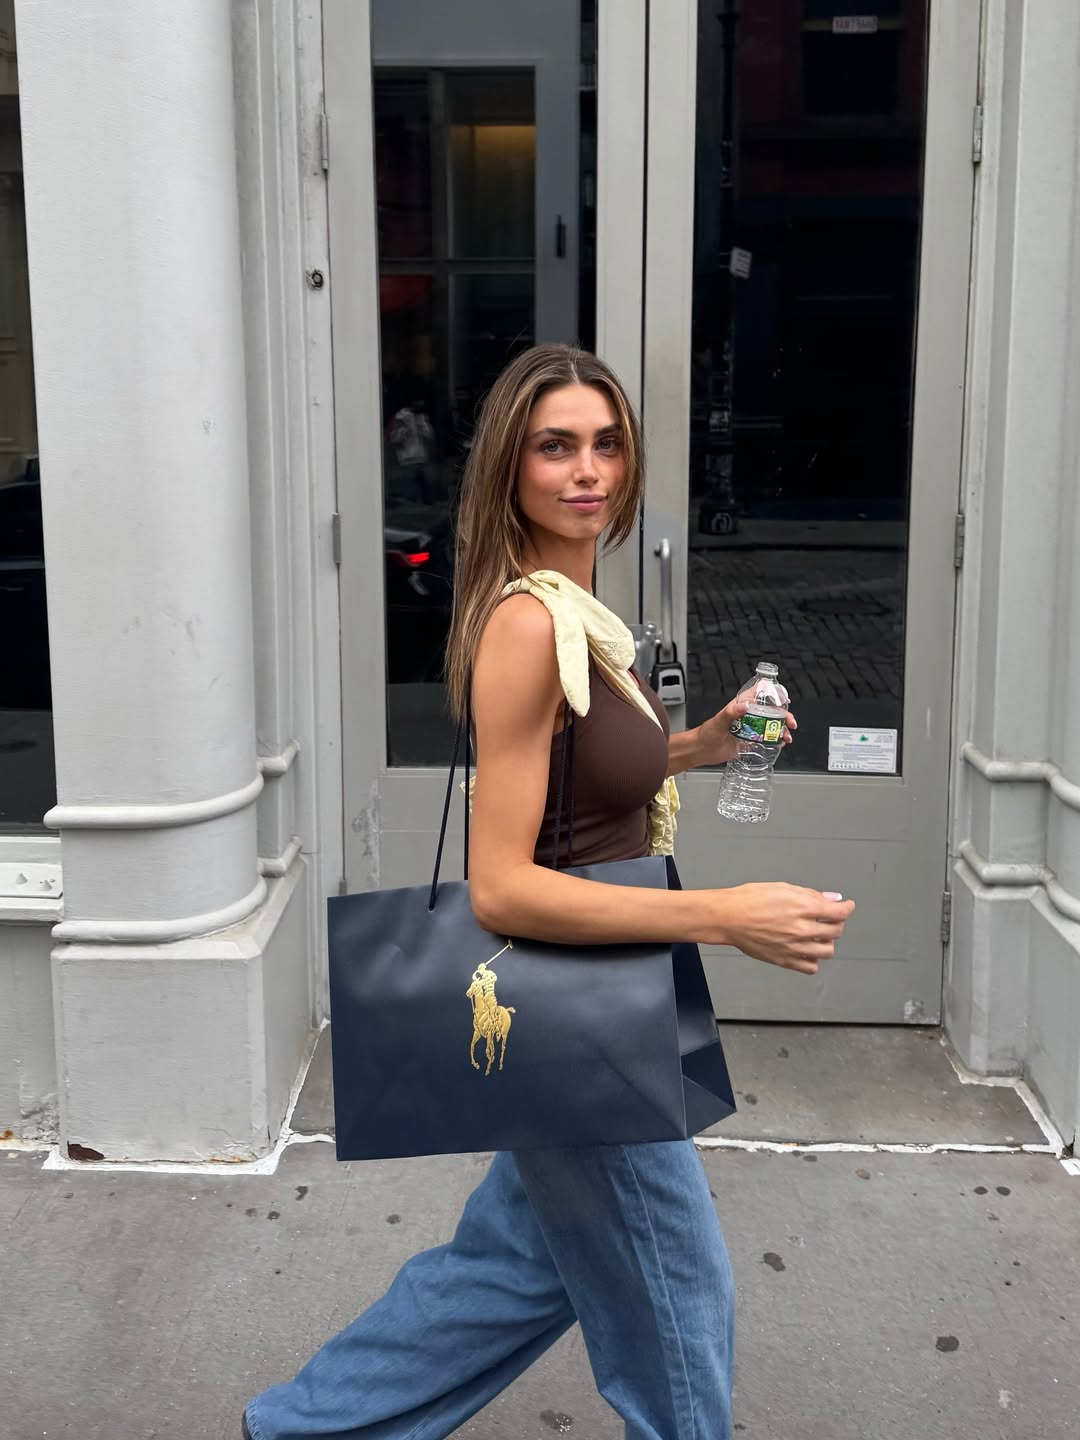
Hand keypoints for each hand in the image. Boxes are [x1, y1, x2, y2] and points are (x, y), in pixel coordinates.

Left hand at [696, 688, 796, 766]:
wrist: (702, 750)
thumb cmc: (707, 732)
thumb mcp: (719, 720)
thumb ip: (731, 712)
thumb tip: (745, 706)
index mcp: (741, 705)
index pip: (760, 693)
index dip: (774, 693)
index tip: (784, 699)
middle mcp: (748, 715)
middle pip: (771, 711)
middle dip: (784, 716)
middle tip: (790, 723)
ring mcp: (751, 728)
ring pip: (771, 725)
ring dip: (782, 730)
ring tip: (787, 737)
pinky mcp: (751, 740)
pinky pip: (766, 739)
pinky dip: (775, 740)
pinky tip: (780, 744)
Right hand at [714, 883, 854, 974]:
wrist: (728, 917)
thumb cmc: (750, 899)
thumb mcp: (783, 888)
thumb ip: (810, 894)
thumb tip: (831, 898)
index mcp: (804, 908)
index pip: (840, 913)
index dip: (847, 908)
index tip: (846, 906)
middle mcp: (802, 929)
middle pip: (836, 931)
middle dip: (836, 923)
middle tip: (828, 919)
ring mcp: (795, 947)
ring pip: (827, 951)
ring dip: (827, 942)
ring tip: (818, 936)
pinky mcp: (785, 960)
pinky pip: (811, 967)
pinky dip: (813, 960)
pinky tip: (807, 950)